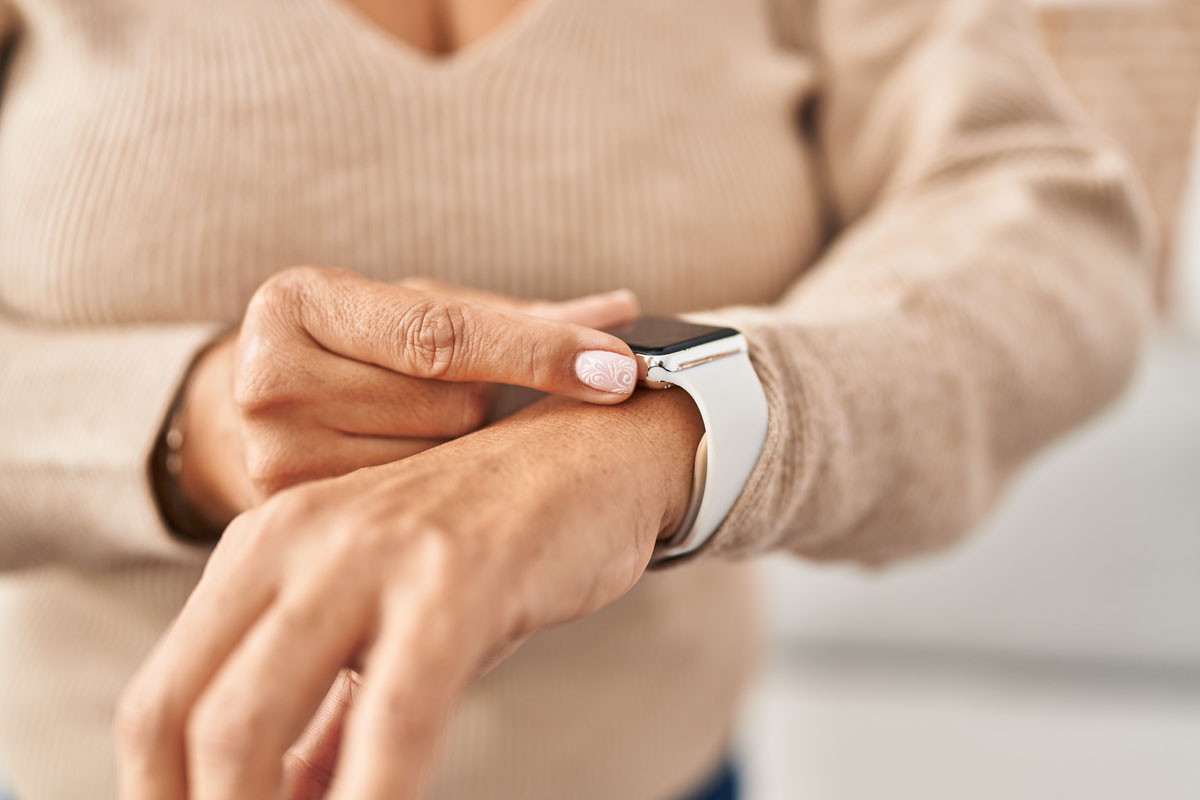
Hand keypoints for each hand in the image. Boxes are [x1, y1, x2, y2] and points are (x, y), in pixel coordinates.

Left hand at [115, 389, 703, 799]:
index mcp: (259, 553)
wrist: (594, 457)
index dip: (157, 798)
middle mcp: (292, 543)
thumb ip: (324, 726)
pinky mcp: (455, 579)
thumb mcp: (382, 632)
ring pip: (248, 723)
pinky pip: (391, 719)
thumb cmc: (487, 555)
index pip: (157, 704)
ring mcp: (370, 555)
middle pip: (177, 719)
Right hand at [177, 267, 640, 527]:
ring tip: (421, 430)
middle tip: (467, 398)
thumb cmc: (359, 351)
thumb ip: (517, 316)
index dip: (540, 352)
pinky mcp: (284, 520)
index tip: (621, 368)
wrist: (251, 414)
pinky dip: (437, 494)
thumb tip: (625, 308)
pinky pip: (407, 514)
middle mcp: (269, 378)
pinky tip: (424, 481)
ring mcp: (271, 457)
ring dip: (461, 452)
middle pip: (447, 406)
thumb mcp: (419, 313)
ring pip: (436, 467)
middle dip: (485, 403)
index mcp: (300, 302)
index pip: (442, 335)